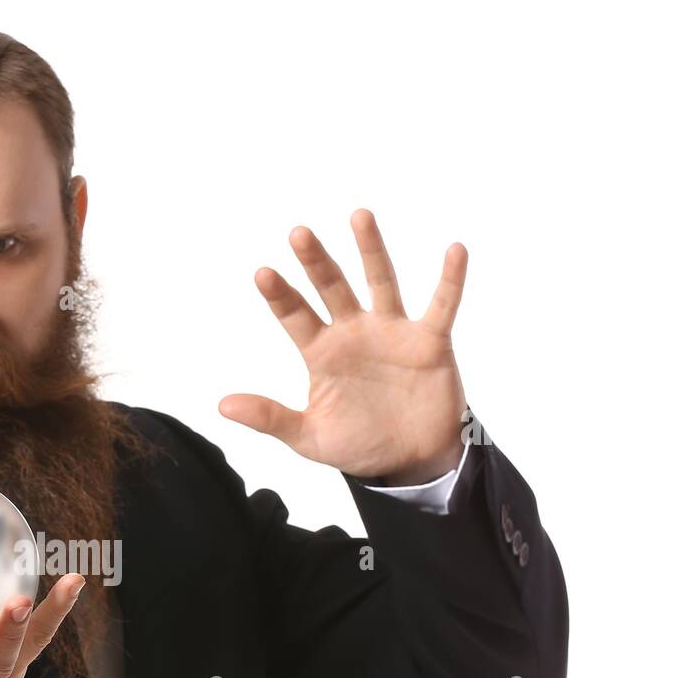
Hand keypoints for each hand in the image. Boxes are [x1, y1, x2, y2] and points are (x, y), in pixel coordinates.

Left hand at [219, 208, 469, 484]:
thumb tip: (222, 406)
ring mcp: (392, 332)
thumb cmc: (358, 445)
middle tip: (298, 233)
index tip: (262, 274)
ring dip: (370, 250)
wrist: (410, 461)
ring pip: (381, 282)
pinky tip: (455, 251)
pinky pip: (442, 306)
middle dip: (315, 262)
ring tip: (358, 216)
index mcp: (322, 353)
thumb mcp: (309, 437)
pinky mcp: (430, 342)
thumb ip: (269, 418)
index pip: (295, 317)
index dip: (280, 296)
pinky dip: (450, 280)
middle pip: (332, 288)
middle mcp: (354, 333)